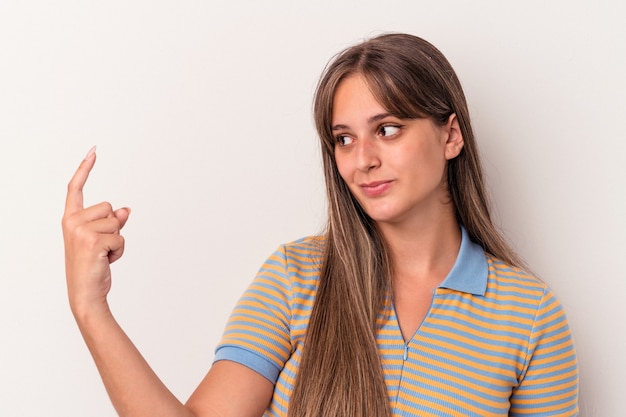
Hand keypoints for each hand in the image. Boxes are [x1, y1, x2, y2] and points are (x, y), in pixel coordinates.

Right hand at [62, 147, 129, 317]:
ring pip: (117, 223)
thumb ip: (112, 222)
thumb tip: (126, 210)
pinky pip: (121, 238)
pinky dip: (119, 251)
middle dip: (113, 227)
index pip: (75, 188)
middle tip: (101, 247)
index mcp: (70, 219)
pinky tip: (106, 261)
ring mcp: (81, 231)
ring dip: (117, 240)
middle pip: (109, 207)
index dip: (85, 168)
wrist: (85, 293)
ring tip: (102, 255)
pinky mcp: (93, 241)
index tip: (94, 150)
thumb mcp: (102, 240)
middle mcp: (72, 222)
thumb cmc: (92, 266)